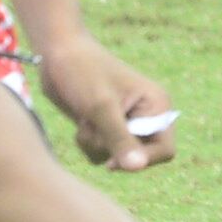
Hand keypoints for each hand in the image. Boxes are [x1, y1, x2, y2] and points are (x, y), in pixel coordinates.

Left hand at [38, 32, 176, 172]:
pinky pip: (102, 154)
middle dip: (112, 149)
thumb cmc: (82, 71)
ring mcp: (126, 122)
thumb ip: (120, 139)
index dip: (143, 160)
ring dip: (97, 146)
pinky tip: (81, 123)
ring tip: (85, 123)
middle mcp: (146, 115)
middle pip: (139, 157)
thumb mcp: (101, 107)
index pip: (165, 150)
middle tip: (93, 128)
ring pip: (118, 159)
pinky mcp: (107, 127)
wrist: (57, 53)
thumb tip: (137, 168)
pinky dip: (89, 145)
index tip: (113, 158)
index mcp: (157, 106)